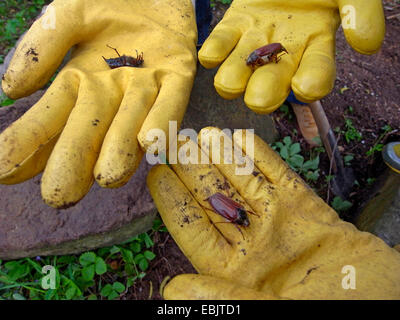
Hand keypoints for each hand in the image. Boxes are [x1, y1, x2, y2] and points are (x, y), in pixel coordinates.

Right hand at [0, 0, 196, 207]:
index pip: (50, 117)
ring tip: (107, 177)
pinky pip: (171, 100)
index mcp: (80, 81)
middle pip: (89, 130)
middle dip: (73, 161)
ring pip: (130, 122)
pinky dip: (161, 119)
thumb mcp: (69, 13)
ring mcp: (147, 86)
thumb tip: (10, 89)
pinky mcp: (180, 75)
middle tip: (60, 196)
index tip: (4, 172)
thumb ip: (43, 45)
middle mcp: (112, 92)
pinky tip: (149, 142)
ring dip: (119, 149)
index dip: (29, 144)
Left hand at [147, 127, 399, 298]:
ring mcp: (279, 224)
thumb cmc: (334, 312)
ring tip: (199, 134)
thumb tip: (170, 289)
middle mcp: (252, 245)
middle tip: (173, 142)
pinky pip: (280, 177)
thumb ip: (223, 300)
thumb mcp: (270, 312)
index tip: (156, 173)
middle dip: (193, 170)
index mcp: (236, 274)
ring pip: (243, 184)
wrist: (387, 301)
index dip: (172, 201)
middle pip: (214, 200)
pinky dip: (260, 157)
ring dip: (221, 158)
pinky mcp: (307, 209)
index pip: (193, 230)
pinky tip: (239, 137)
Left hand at [198, 0, 384, 112]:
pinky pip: (219, 45)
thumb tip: (368, 45)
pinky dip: (213, 53)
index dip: (311, 84)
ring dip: (233, 80)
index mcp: (315, 47)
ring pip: (240, 72)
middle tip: (258, 97)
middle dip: (263, 94)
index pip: (317, 75)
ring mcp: (255, 41)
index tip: (304, 87)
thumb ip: (362, 12)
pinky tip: (211, 56)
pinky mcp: (233, 26)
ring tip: (229, 81)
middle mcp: (283, 53)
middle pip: (271, 84)